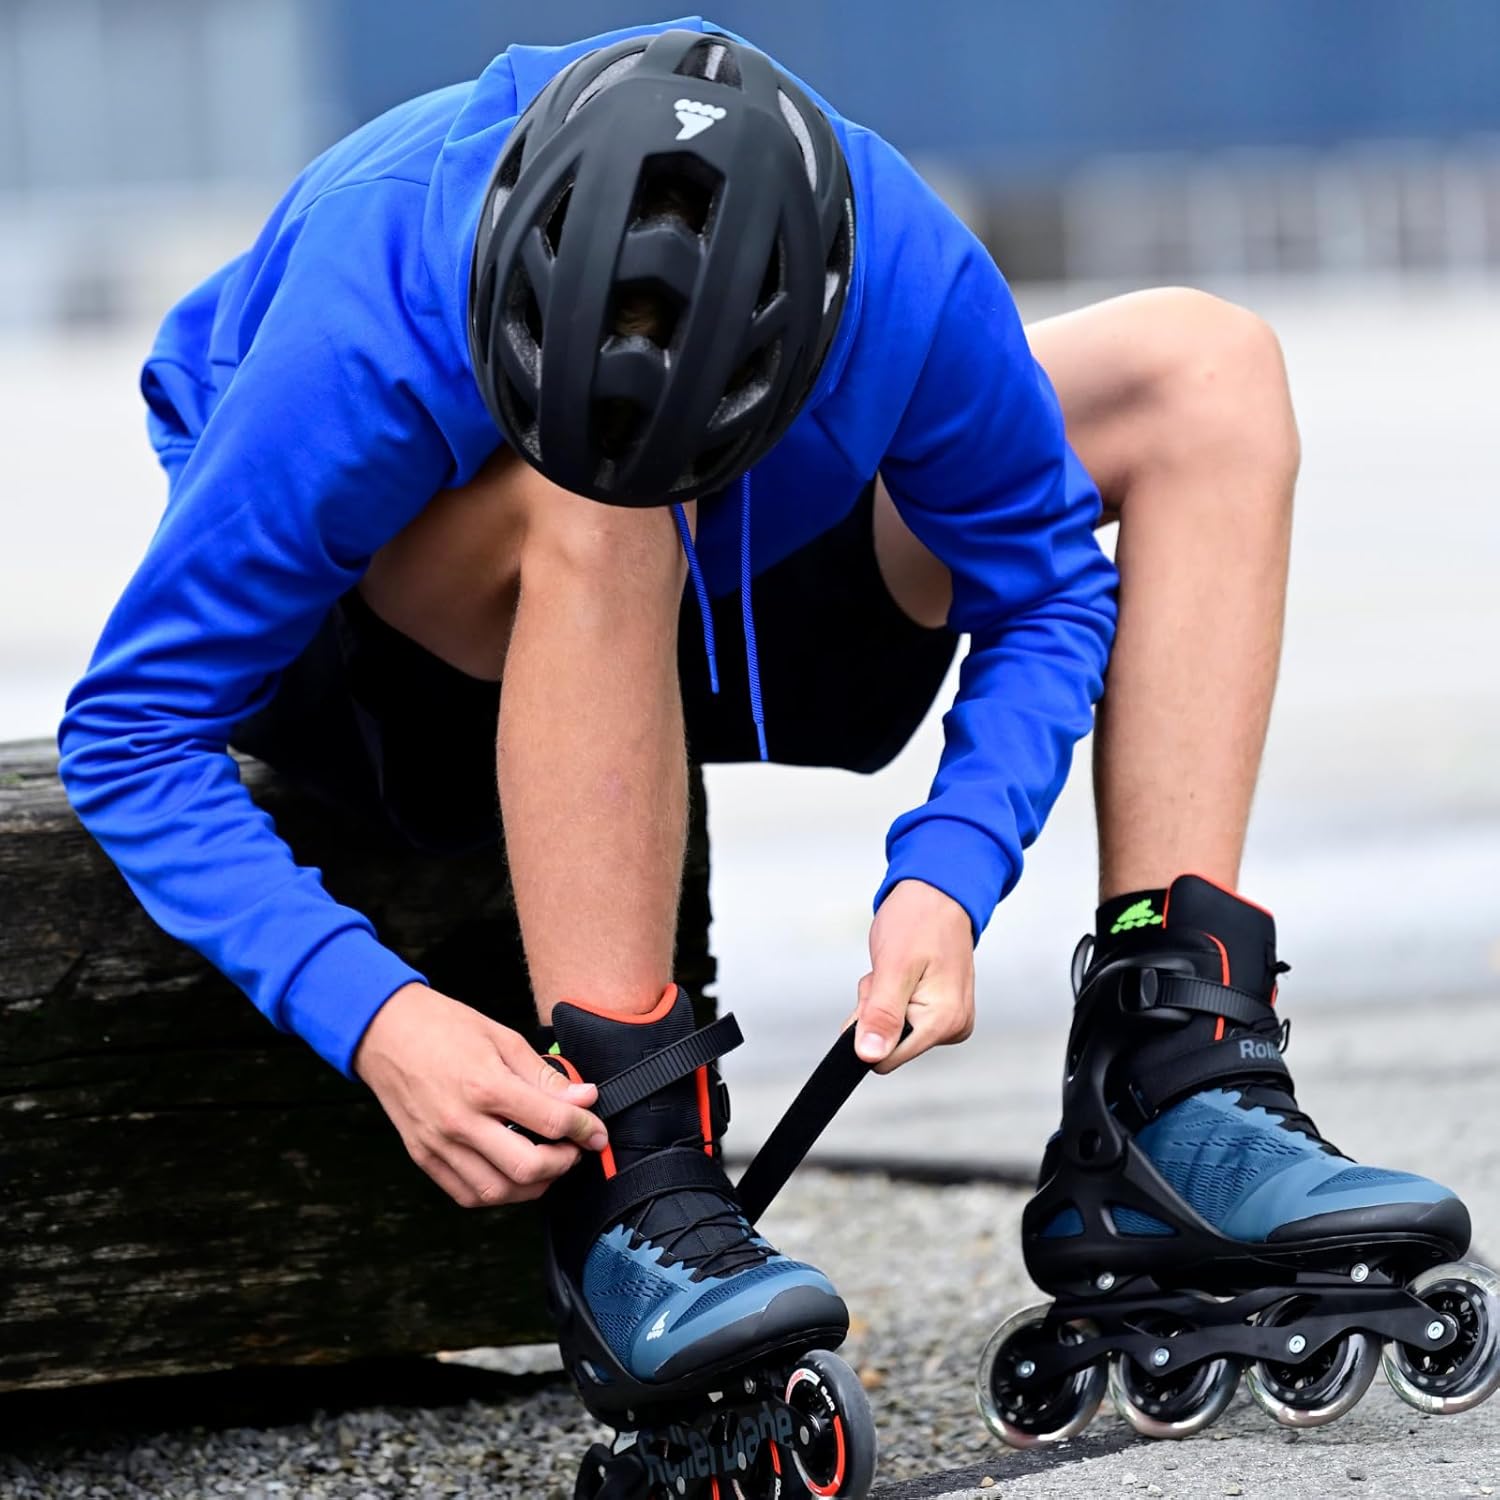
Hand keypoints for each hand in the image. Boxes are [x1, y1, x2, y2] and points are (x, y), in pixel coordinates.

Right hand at [354, 983, 606, 1206]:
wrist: (385, 1031)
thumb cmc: (444, 1027)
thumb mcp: (503, 1038)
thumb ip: (544, 1074)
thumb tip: (583, 1098)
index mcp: (485, 1085)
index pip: (551, 1121)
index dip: (585, 1129)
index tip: (596, 1131)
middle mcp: (461, 1122)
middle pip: (528, 1168)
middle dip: (563, 1163)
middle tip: (574, 1149)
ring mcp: (439, 1144)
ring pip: (497, 1191)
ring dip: (533, 1186)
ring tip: (546, 1164)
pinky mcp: (423, 1156)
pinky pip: (465, 1193)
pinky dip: (496, 1192)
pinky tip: (511, 1174)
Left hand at [853, 879, 974, 1072]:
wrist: (938, 893)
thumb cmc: (919, 920)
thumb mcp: (893, 967)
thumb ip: (881, 1016)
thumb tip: (870, 1056)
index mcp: (944, 1021)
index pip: (886, 1057)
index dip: (870, 1025)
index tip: (879, 990)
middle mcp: (953, 1027)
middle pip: (888, 1043)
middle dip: (876, 1008)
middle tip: (887, 972)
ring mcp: (949, 1019)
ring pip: (891, 1029)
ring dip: (882, 998)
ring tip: (898, 966)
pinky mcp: (941, 1011)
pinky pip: (901, 1016)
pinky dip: (891, 994)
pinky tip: (903, 971)